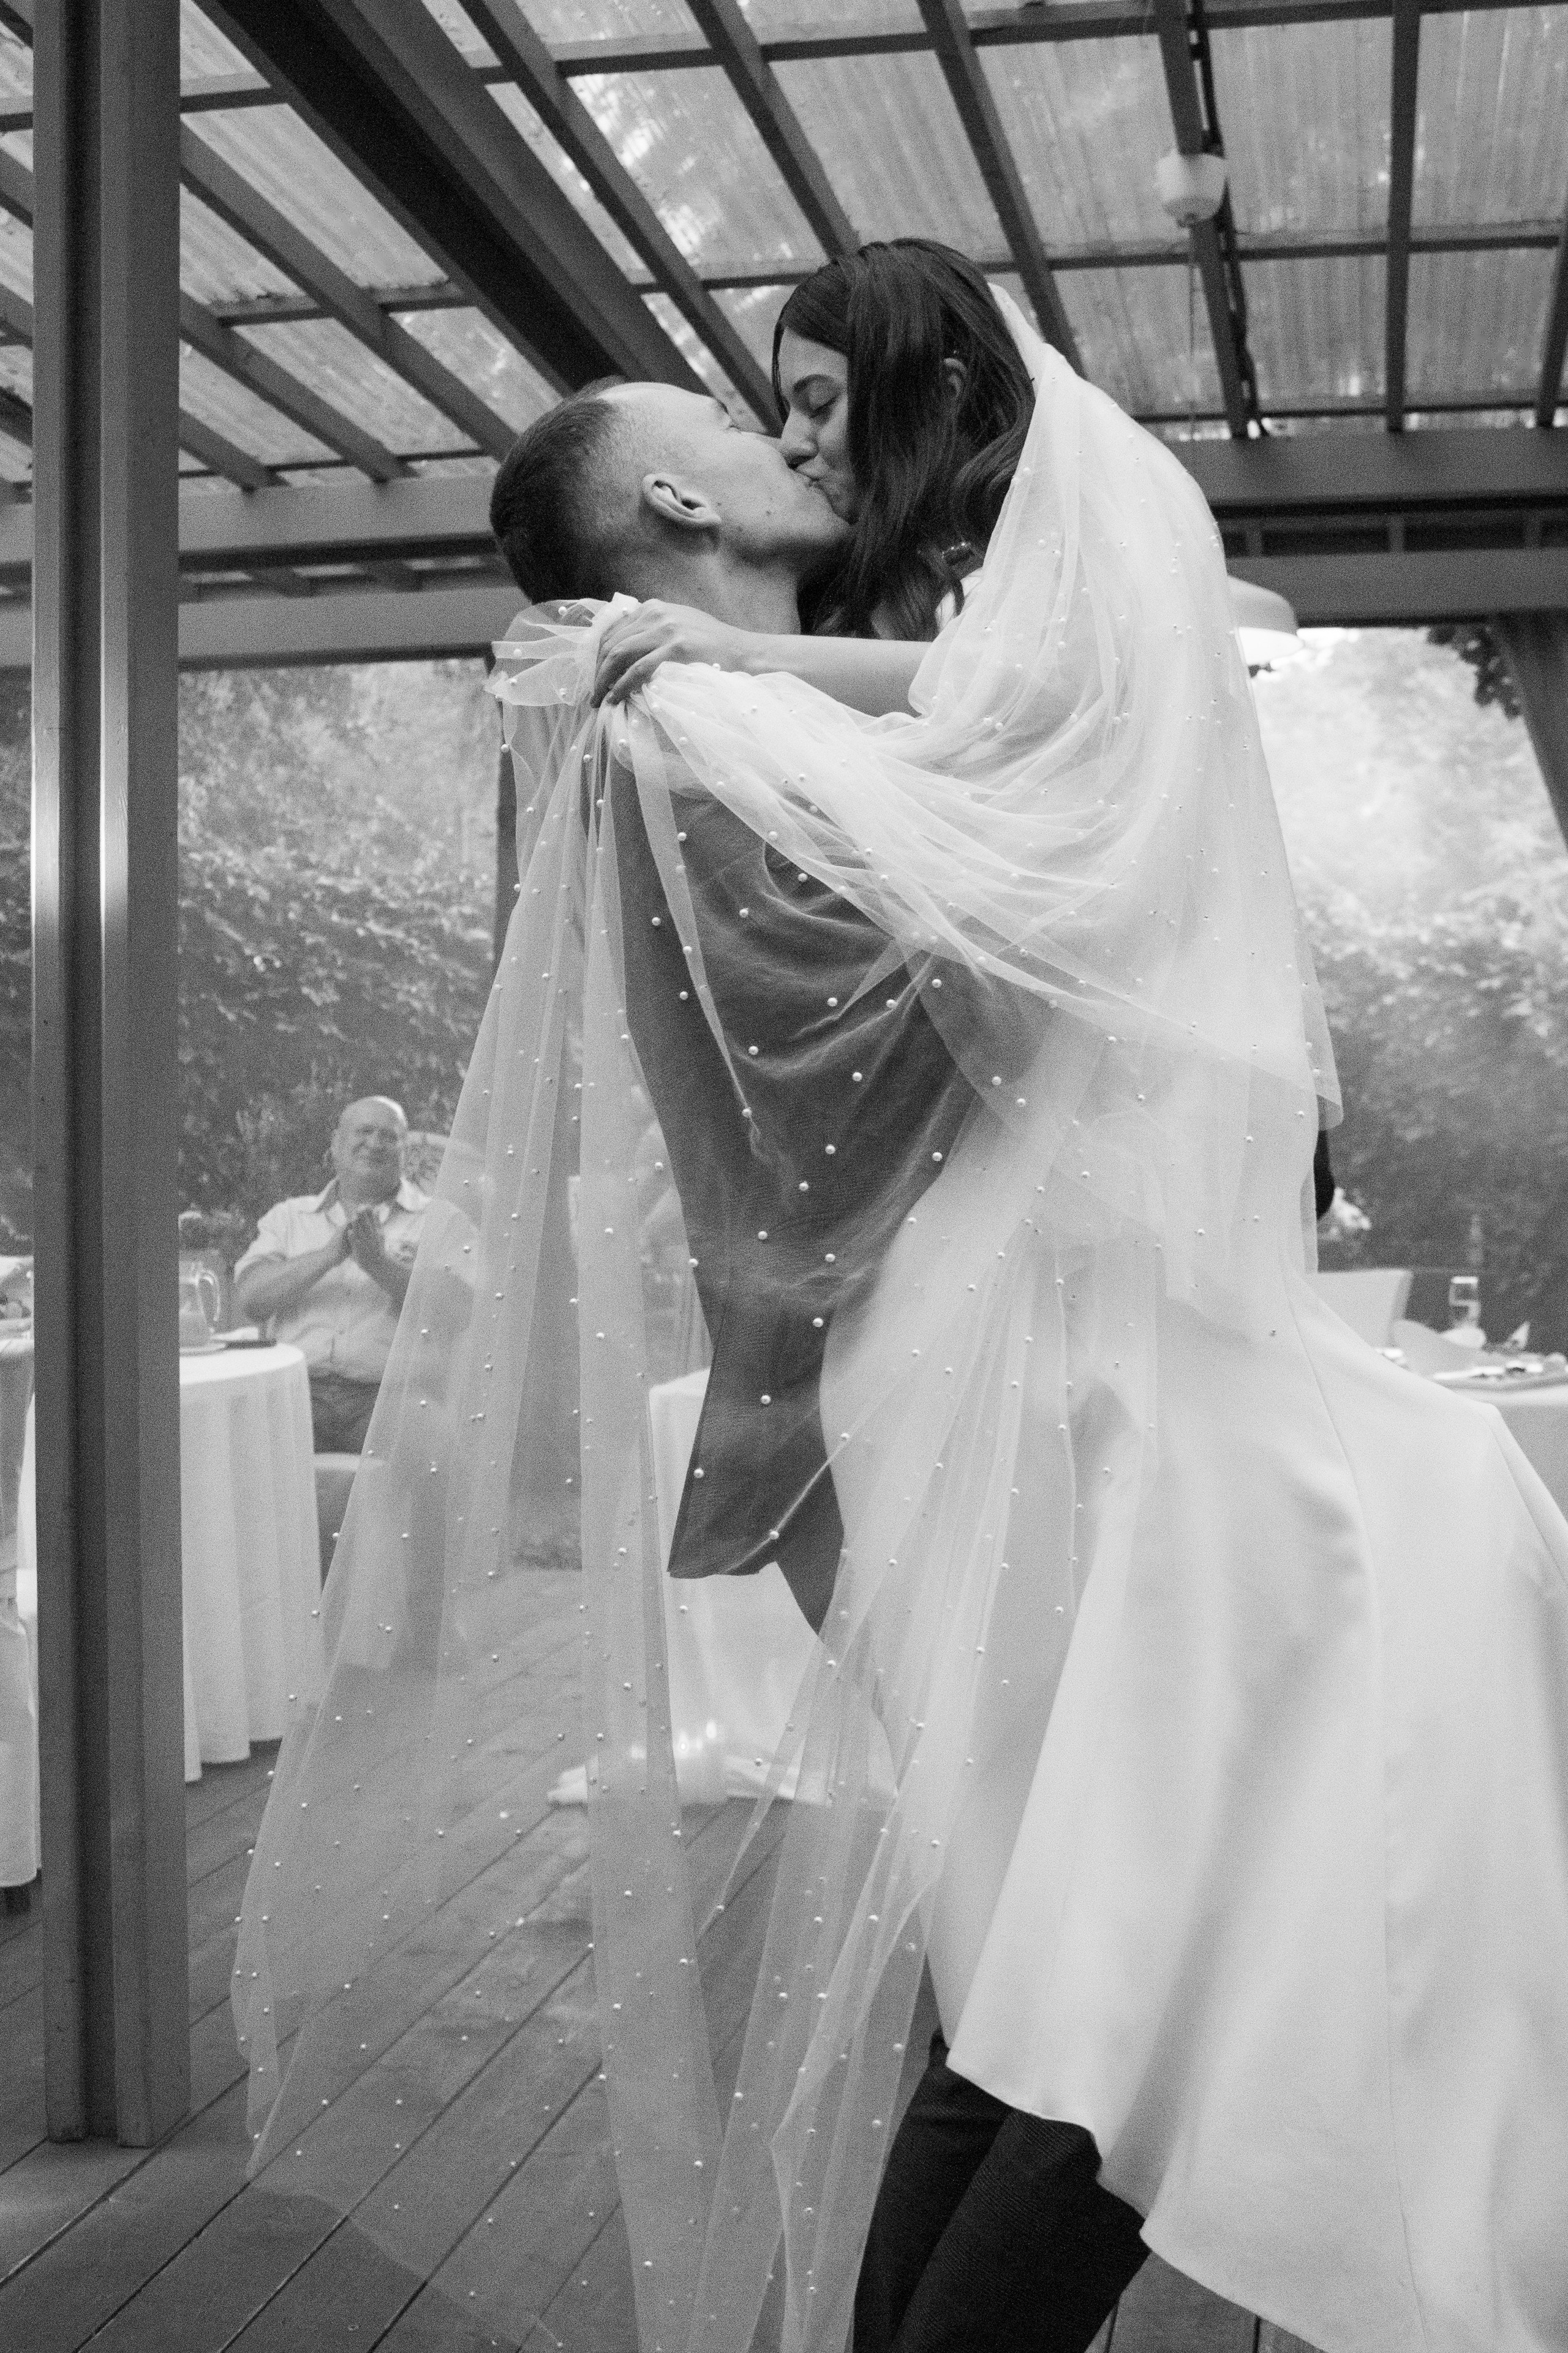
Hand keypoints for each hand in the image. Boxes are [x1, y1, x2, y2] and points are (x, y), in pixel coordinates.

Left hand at [345, 1207, 411, 1306]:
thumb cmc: (379, 1250)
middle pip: (367, 1227)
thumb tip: (377, 1210)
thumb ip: (377, 1222)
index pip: (373, 1223)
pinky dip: (353, 1238)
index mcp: (377, 1234)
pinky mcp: (361, 1252)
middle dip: (363, 1218)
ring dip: (358, 1226)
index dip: (368, 1214)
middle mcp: (372, 1239)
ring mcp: (366, 1246)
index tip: (364, 1205)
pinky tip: (350, 1232)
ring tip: (352, 1217)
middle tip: (358, 1208)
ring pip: (361, 1235)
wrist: (379, 1266)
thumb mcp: (380, 1234)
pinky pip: (357, 1244)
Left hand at [592, 601, 750, 706]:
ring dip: (604, 680)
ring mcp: (667, 629)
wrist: (744, 652)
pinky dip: (622, 685)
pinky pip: (639, 669)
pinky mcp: (677, 648)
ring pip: (620, 654)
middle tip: (591, 695)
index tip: (592, 678)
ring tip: (599, 700)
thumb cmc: (712, 647)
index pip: (613, 631)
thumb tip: (621, 653)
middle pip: (612, 642)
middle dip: (596, 671)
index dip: (597, 657)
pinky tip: (615, 698)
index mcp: (653, 608)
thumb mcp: (678, 628)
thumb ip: (651, 633)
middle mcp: (656, 614)